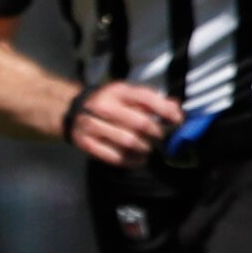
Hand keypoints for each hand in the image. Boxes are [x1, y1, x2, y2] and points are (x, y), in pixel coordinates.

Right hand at [64, 82, 183, 166]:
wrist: (74, 111)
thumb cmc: (111, 103)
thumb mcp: (129, 95)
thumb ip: (154, 102)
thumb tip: (177, 112)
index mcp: (117, 91)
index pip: (146, 99)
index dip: (165, 111)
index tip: (177, 121)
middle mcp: (103, 106)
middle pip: (140, 123)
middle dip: (156, 133)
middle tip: (160, 138)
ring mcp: (92, 125)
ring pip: (128, 142)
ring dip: (144, 148)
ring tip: (149, 149)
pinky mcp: (86, 143)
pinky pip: (114, 157)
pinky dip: (131, 161)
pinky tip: (138, 159)